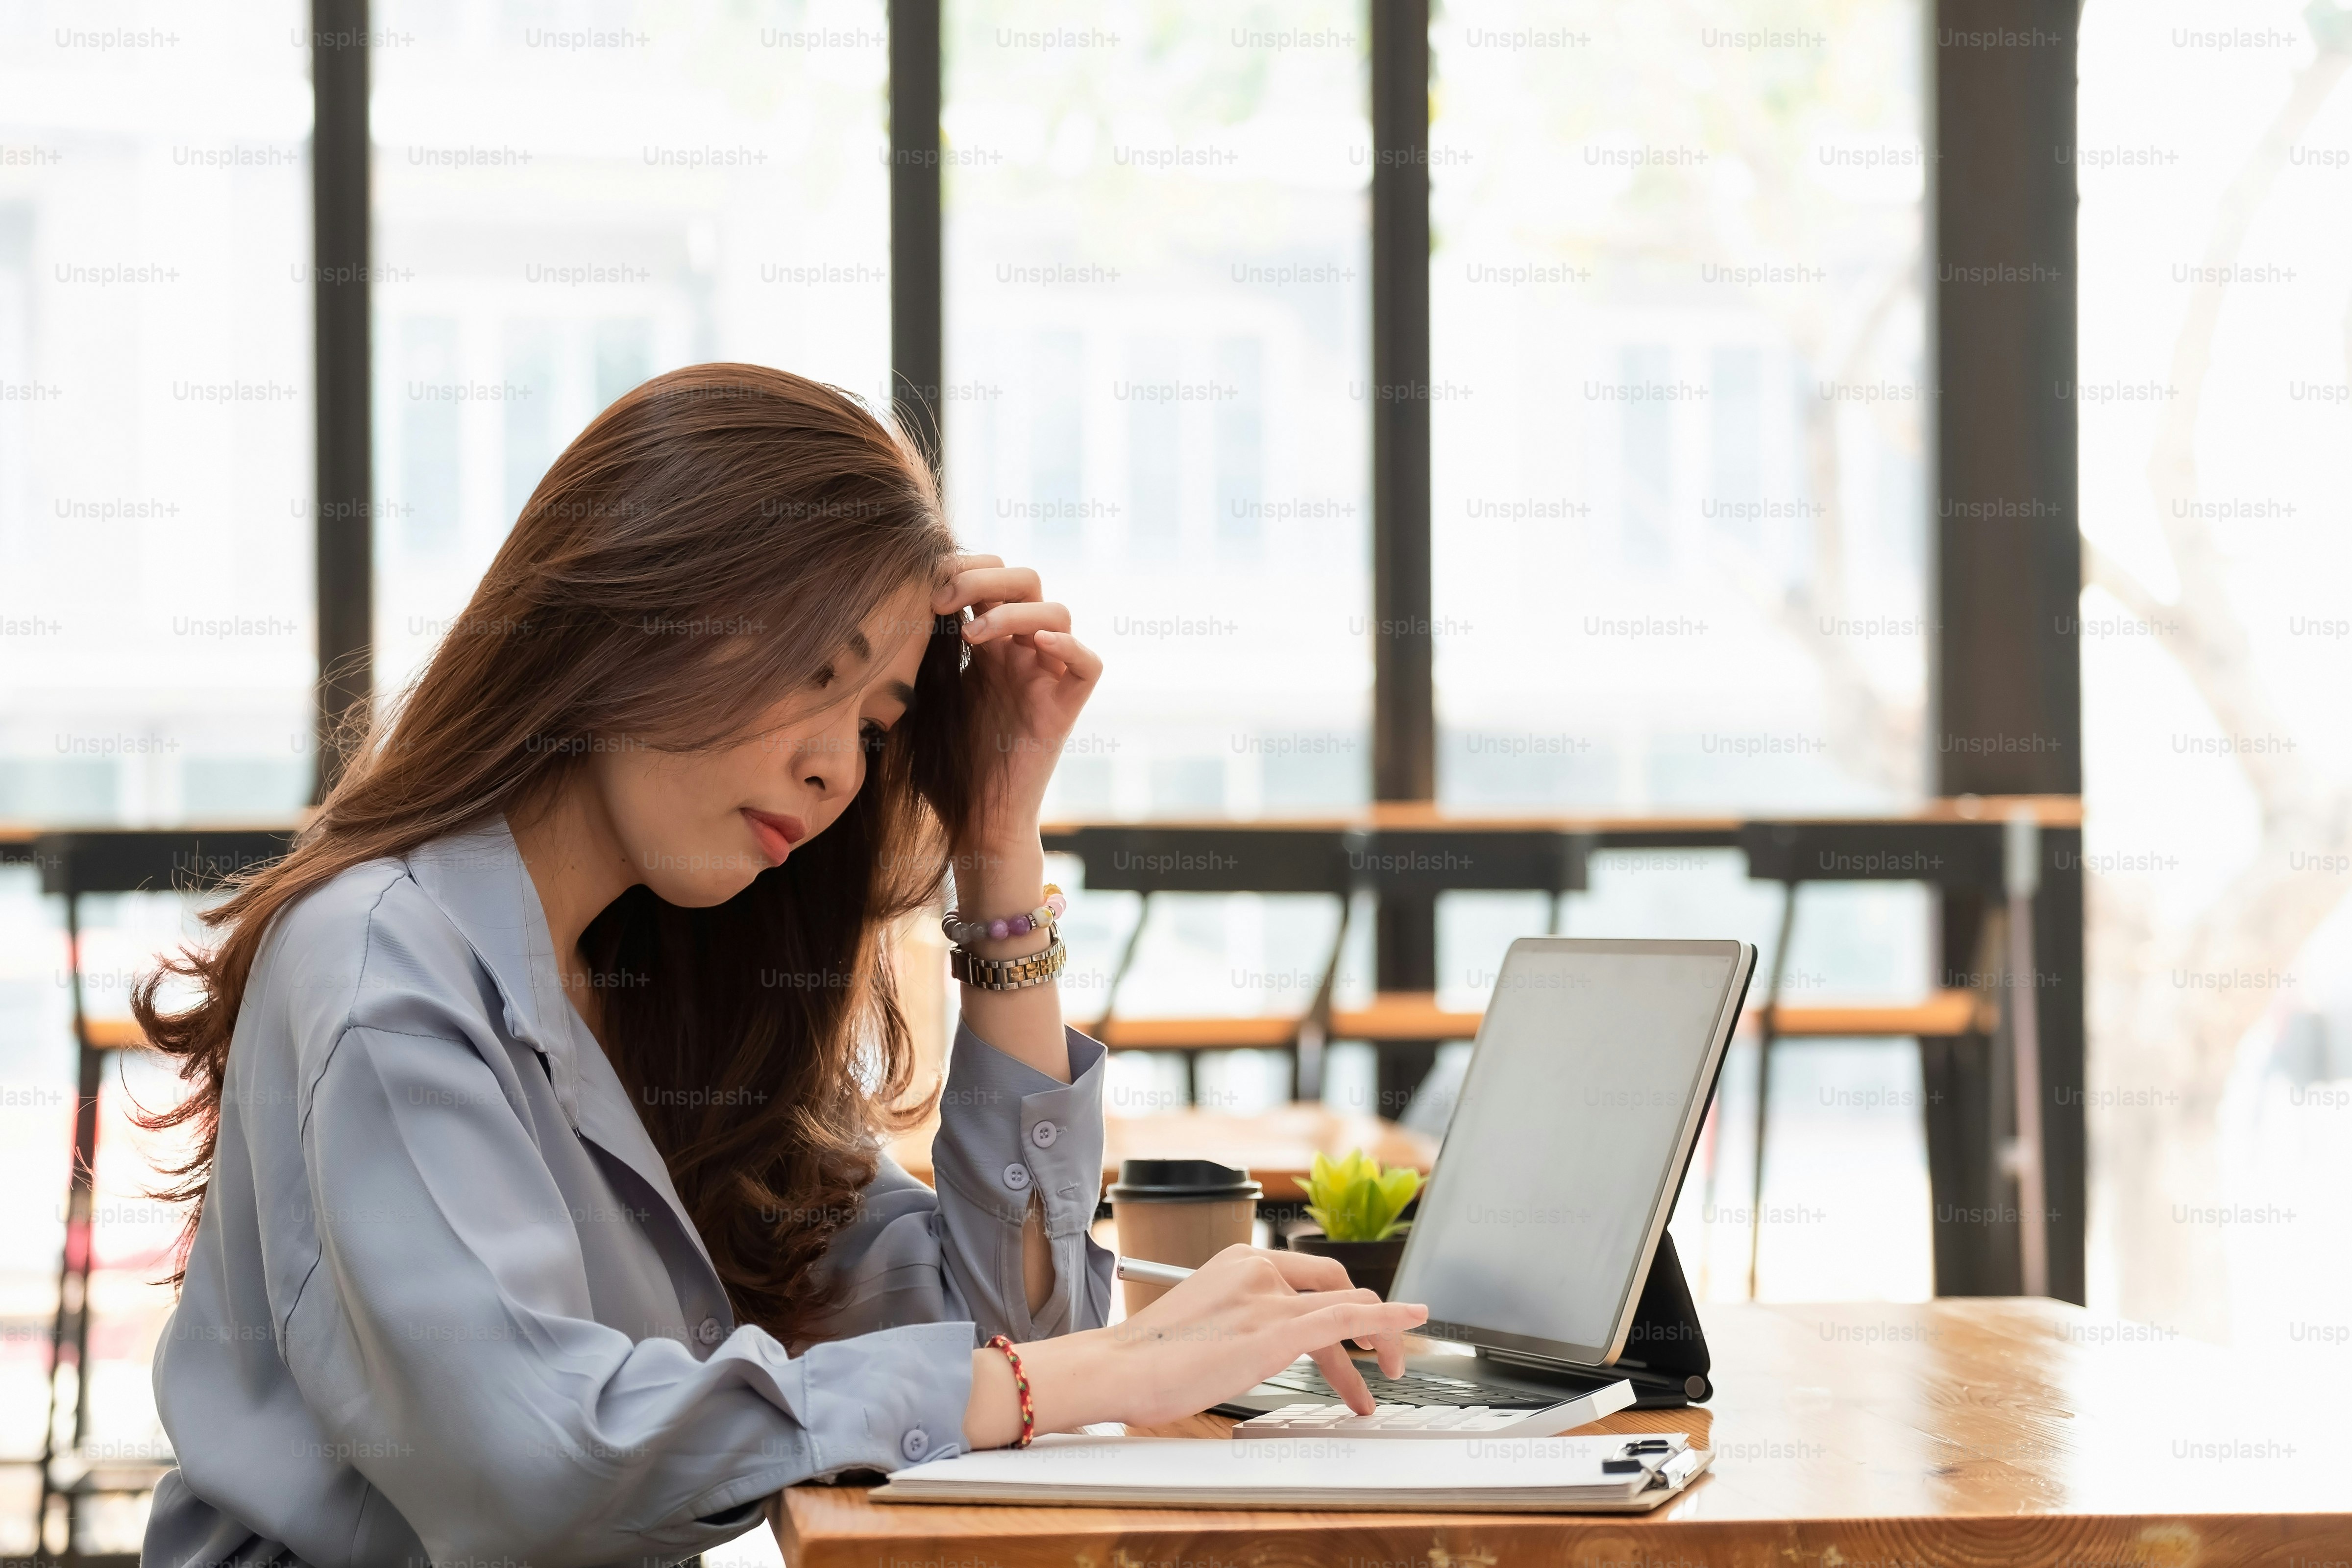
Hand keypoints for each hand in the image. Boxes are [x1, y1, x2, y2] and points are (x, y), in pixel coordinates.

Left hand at [932, 555, 1101, 846]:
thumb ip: (916, 657)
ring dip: (1013, 610)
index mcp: (987, 646)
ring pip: (1056, 610)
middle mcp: (1021, 653)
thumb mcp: (920, 701)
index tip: (923, 589)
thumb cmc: (942, 769)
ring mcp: (1047, 677)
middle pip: (1026, 580)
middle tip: (943, 601)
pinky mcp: (1066, 708)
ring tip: (971, 637)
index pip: (990, 577)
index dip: (962, 568)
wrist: (973, 823)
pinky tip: (1033, 644)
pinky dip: (1068, 644)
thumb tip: (886, 610)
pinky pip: (1088, 663)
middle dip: (984, 578)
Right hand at [1111, 1245, 1426, 1422]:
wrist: (1119, 1368)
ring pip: (1346, 1308)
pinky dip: (1387, 1318)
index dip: (1342, 1303)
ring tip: (1381, 1382)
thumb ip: (1240, 1318)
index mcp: (1239, 1260)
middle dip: (1369, 1323)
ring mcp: (1267, 1296)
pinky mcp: (1274, 1329)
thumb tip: (1260, 1344)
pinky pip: (1346, 1318)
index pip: (1308, 1276)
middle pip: (1336, 1286)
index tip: (1354, 1334)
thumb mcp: (1204, 1320)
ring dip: (1377, 1342)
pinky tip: (1410, 1323)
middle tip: (1380, 1360)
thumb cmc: (1150, 1357)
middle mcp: (1258, 1269)